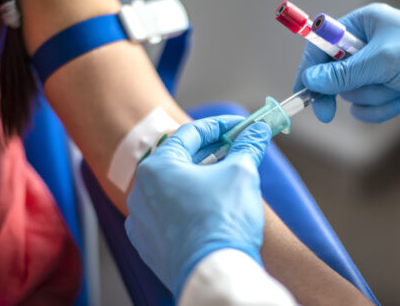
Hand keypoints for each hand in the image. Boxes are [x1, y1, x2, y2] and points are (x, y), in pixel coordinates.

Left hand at [125, 116, 271, 296]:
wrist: (214, 273)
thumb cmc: (222, 222)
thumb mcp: (241, 173)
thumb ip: (247, 147)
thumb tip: (258, 131)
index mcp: (157, 167)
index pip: (190, 133)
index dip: (221, 126)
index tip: (241, 127)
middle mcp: (140, 192)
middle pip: (179, 160)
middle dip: (211, 152)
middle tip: (237, 149)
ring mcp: (141, 221)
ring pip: (172, 189)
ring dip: (198, 180)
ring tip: (225, 179)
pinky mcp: (148, 245)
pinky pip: (167, 216)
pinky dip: (187, 207)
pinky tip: (209, 210)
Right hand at [295, 3, 399, 122]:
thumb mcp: (384, 61)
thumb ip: (344, 72)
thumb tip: (310, 79)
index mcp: (364, 24)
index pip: (323, 44)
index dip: (310, 68)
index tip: (304, 91)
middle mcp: (366, 47)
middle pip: (332, 75)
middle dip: (343, 90)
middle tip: (326, 113)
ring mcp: (376, 71)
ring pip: (351, 95)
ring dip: (373, 98)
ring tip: (398, 88)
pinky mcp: (386, 92)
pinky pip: (366, 109)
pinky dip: (382, 109)